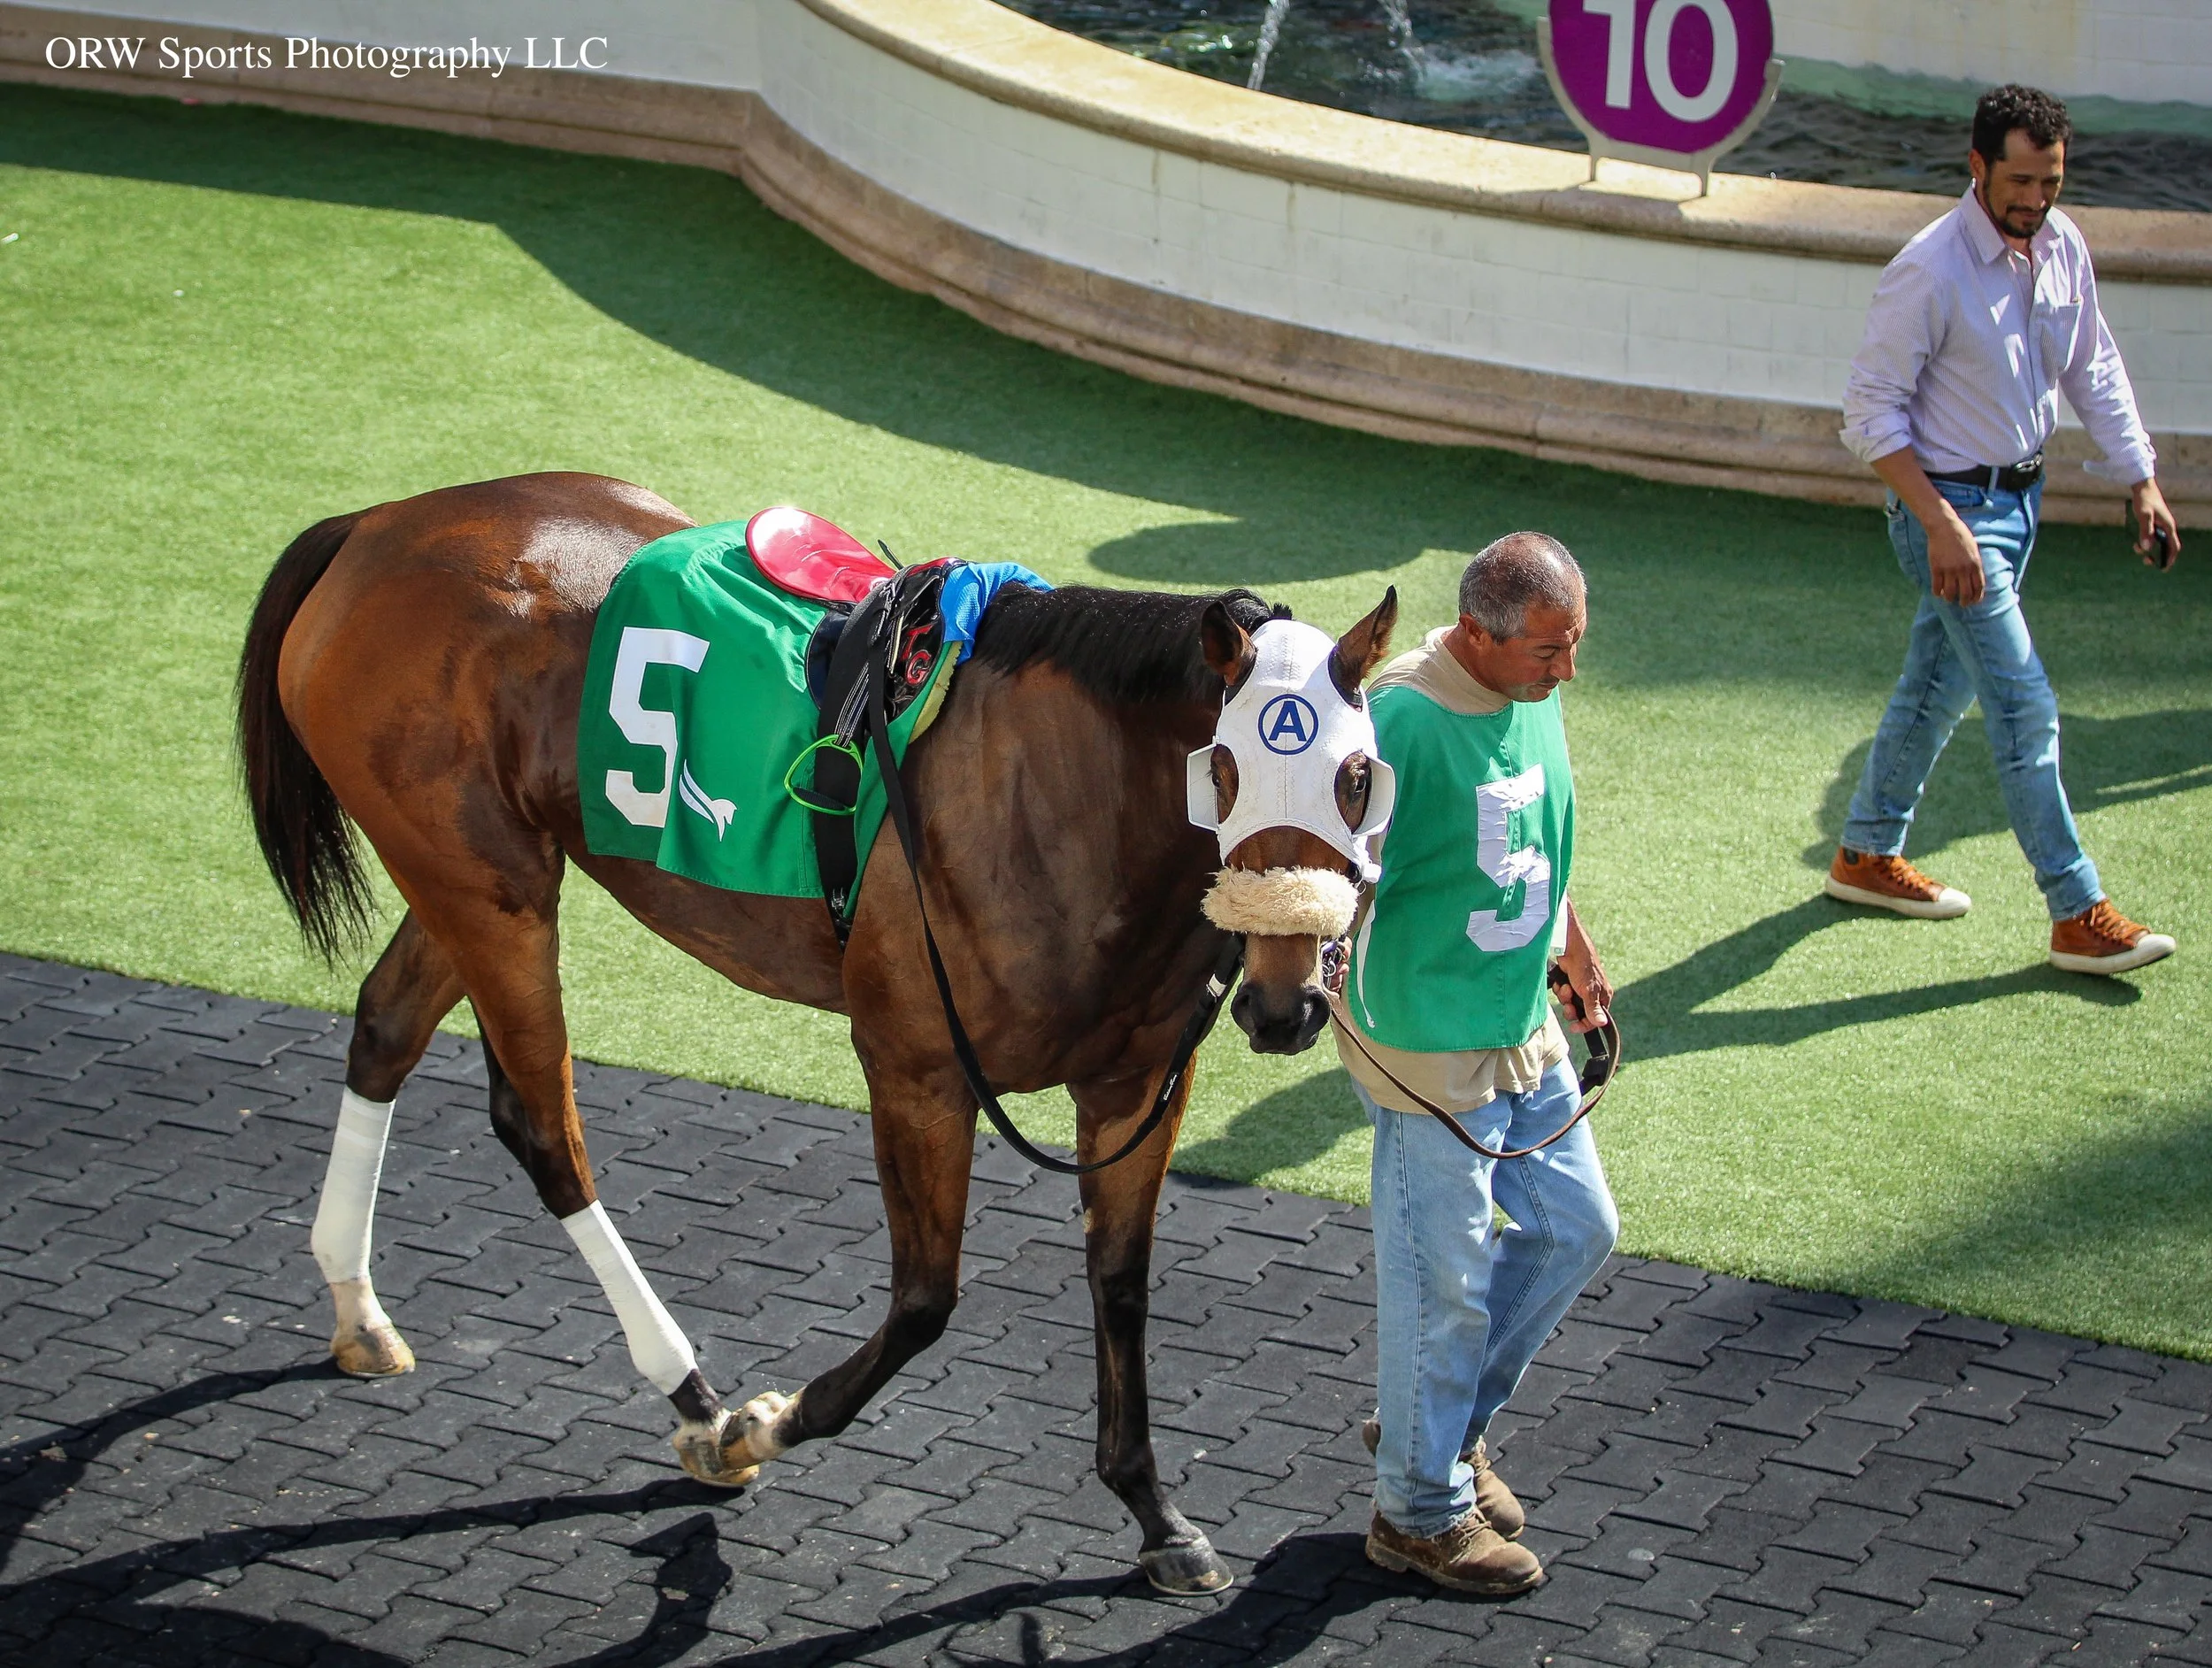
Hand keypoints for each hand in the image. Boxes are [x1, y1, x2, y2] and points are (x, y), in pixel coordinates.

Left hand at [1555, 903, 1610, 1032]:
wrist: (1569, 948)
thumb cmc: (1584, 967)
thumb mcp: (1589, 991)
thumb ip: (1593, 1009)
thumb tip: (1602, 1024)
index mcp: (1603, 997)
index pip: (1595, 1019)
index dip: (1584, 1025)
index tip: (1573, 1027)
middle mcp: (1592, 994)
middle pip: (1580, 1013)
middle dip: (1571, 1008)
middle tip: (1567, 1004)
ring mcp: (1580, 988)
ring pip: (1569, 1004)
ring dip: (1565, 997)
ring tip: (1566, 987)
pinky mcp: (1569, 982)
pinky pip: (1563, 994)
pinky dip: (1560, 989)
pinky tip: (1561, 982)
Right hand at [1925, 507, 1986, 605]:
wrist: (1944, 527)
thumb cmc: (1961, 537)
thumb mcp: (1974, 550)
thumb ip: (1974, 565)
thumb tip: (1974, 580)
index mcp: (1975, 564)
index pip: (1978, 587)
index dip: (1976, 597)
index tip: (1973, 601)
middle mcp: (1963, 569)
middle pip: (1965, 593)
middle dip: (1964, 601)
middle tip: (1961, 603)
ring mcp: (1949, 569)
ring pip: (1950, 592)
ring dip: (1950, 598)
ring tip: (1949, 598)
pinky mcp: (1936, 568)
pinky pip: (1937, 586)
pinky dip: (1938, 592)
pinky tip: (1938, 592)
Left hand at [2133, 478, 2180, 569]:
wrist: (2142, 486)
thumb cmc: (2144, 499)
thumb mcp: (2143, 516)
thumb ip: (2145, 531)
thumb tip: (2146, 548)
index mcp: (2168, 526)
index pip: (2174, 547)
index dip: (2170, 559)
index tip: (2163, 568)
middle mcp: (2166, 527)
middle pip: (2166, 547)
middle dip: (2157, 556)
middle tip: (2146, 561)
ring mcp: (2160, 524)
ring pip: (2157, 542)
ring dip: (2149, 548)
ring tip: (2136, 548)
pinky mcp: (2154, 522)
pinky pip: (2152, 536)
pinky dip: (2145, 541)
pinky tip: (2136, 541)